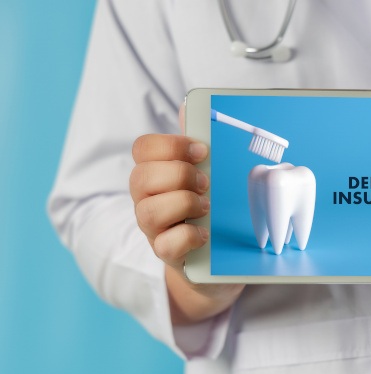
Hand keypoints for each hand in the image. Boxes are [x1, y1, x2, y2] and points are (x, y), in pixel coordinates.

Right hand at [129, 105, 243, 324]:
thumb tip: (189, 106)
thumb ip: (196, 144)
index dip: (170, 145)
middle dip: (178, 175)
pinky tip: (205, 233)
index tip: (202, 151)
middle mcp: (146, 199)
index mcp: (155, 173)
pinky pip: (165, 245)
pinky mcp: (166, 254)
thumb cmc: (206, 205)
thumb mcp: (205, 173)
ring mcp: (153, 229)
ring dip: (183, 204)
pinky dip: (189, 236)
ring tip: (206, 207)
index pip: (142, 149)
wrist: (213, 253)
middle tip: (206, 182)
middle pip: (141, 178)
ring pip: (149, 212)